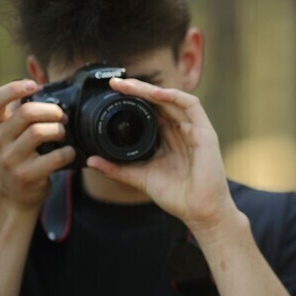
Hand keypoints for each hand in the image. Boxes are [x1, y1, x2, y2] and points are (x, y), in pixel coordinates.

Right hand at [0, 80, 74, 210]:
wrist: (11, 197)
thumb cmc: (16, 155)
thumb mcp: (12, 128)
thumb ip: (23, 98)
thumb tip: (32, 62)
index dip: (12, 89)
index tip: (32, 86)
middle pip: (26, 113)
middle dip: (51, 111)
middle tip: (62, 117)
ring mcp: (11, 159)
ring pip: (40, 132)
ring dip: (59, 131)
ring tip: (63, 135)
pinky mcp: (27, 175)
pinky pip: (54, 157)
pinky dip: (68, 152)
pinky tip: (68, 153)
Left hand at [86, 78, 234, 232]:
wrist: (199, 211)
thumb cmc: (177, 196)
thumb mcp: (140, 178)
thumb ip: (117, 168)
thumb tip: (90, 161)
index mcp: (168, 138)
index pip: (150, 111)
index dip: (132, 100)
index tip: (111, 95)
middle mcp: (181, 130)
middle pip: (159, 101)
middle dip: (137, 90)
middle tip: (115, 83)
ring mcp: (194, 130)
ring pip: (172, 99)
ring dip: (151, 89)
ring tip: (130, 85)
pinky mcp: (205, 132)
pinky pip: (191, 106)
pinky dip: (173, 96)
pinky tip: (155, 93)